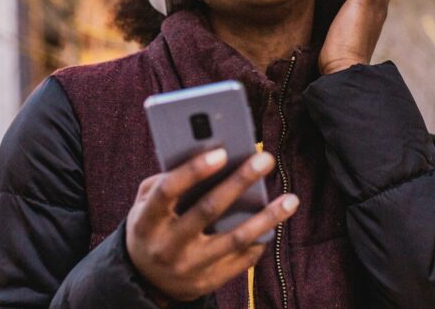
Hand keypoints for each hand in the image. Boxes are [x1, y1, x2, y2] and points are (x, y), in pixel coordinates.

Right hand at [126, 148, 299, 301]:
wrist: (146, 281)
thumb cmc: (150, 227)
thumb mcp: (144, 205)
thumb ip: (164, 181)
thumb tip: (205, 157)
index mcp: (146, 221)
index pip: (169, 191)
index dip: (194, 170)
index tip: (222, 151)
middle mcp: (167, 246)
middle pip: (208, 210)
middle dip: (239, 181)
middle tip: (265, 159)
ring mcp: (189, 267)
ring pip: (234, 239)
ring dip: (266, 218)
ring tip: (291, 199)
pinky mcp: (208, 282)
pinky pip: (241, 260)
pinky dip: (260, 240)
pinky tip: (275, 223)